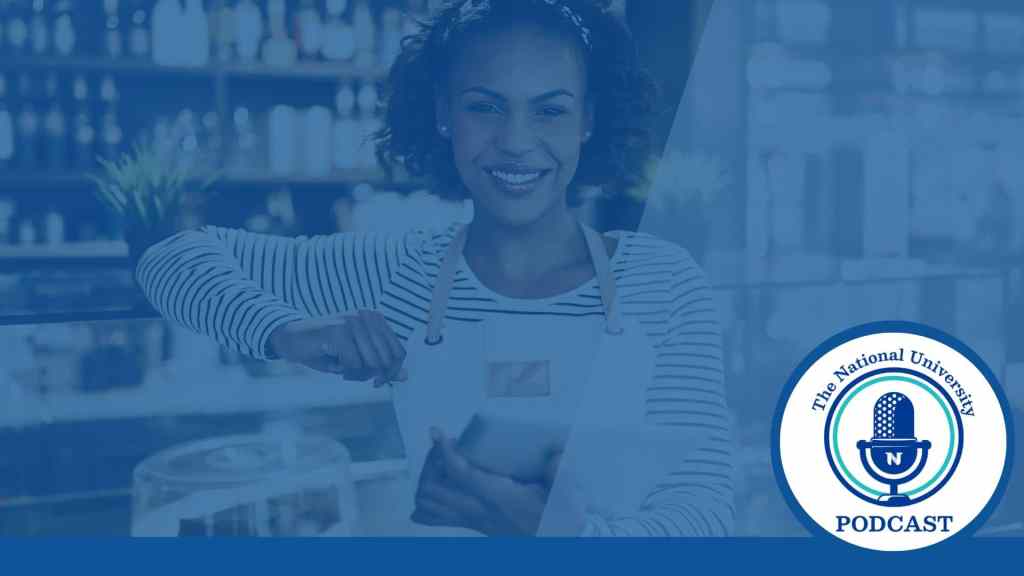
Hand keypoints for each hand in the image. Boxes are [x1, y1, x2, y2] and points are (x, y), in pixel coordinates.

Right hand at [268, 310, 406, 384]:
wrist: (290, 339)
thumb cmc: (325, 349)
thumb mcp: (357, 358)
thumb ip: (381, 365)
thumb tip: (405, 376)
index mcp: (376, 319)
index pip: (399, 351)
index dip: (392, 371)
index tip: (378, 382)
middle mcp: (367, 317)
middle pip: (387, 359)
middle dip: (374, 376)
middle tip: (353, 376)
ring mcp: (353, 322)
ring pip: (371, 362)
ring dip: (357, 374)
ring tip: (342, 369)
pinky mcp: (338, 331)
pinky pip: (352, 363)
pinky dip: (345, 371)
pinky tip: (334, 365)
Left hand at [410, 428, 564, 535]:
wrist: (556, 541)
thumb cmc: (558, 516)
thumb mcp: (564, 493)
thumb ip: (560, 473)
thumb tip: (556, 453)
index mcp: (497, 497)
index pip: (460, 474)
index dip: (444, 452)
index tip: (438, 433)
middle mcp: (478, 510)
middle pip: (434, 488)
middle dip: (432, 463)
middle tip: (446, 446)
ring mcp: (471, 520)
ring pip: (430, 504)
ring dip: (428, 480)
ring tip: (442, 462)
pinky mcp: (471, 525)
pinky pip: (436, 518)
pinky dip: (427, 504)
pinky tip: (434, 489)